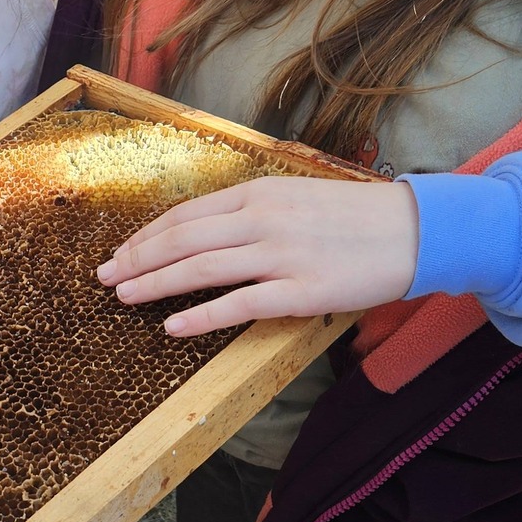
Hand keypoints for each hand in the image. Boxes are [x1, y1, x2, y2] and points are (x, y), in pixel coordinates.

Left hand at [96, 177, 420, 334]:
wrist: (417, 230)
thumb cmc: (357, 218)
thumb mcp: (298, 198)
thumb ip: (255, 211)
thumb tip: (210, 231)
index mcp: (260, 193)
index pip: (186, 214)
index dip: (146, 236)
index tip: (120, 253)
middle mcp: (263, 219)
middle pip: (182, 239)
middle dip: (136, 259)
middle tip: (104, 277)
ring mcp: (281, 255)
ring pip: (200, 269)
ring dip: (154, 284)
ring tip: (123, 297)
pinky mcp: (300, 290)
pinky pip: (238, 305)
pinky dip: (199, 316)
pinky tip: (172, 328)